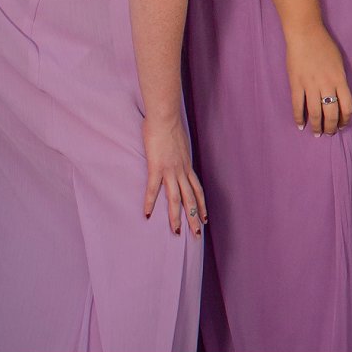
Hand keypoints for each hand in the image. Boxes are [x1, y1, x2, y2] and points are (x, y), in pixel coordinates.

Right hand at [142, 115, 205, 235]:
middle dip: (194, 218)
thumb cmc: (170, 126)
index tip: (205, 218)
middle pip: (191, 199)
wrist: (166, 116)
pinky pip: (153, 188)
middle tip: (196, 235)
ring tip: (177, 232)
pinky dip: (150, 202)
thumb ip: (178, 153)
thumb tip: (176, 155)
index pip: (197, 190)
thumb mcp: (180, 143)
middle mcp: (182, 171)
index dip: (202, 205)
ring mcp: (170, 170)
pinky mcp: (156, 166)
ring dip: (176, 216)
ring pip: (175, 198)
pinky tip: (147, 214)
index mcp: (187, 166)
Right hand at [284, 24, 351, 134]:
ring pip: (315, 113)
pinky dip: (299, 118)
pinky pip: (298, 105)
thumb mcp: (339, 63)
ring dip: (317, 126)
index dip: (345, 119)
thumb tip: (338, 96)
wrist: (305, 34)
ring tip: (317, 133)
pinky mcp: (296, 84)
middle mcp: (327, 84)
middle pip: (331, 113)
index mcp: (340, 79)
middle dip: (331, 127)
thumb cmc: (324, 45)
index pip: (347, 106)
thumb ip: (339, 80)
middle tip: (329, 133)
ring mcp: (310, 85)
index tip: (342, 125)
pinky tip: (301, 125)